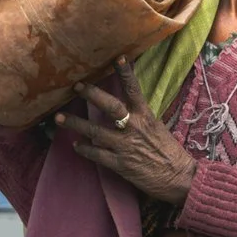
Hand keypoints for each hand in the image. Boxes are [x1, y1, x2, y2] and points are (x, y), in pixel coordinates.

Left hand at [55, 66, 195, 203]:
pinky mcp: (120, 164)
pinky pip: (96, 154)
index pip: (134, 90)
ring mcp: (125, 146)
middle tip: (76, 86)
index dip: (126, 73)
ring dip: (75, 124)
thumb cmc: (170, 153)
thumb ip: (140, 118)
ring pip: (94, 131)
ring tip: (58, 118)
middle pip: (110, 106)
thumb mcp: (157, 128)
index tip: (118, 58)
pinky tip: (76, 145)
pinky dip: (84, 149)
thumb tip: (123, 110)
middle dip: (91, 94)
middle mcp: (134, 127)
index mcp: (146, 116)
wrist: (178, 178)